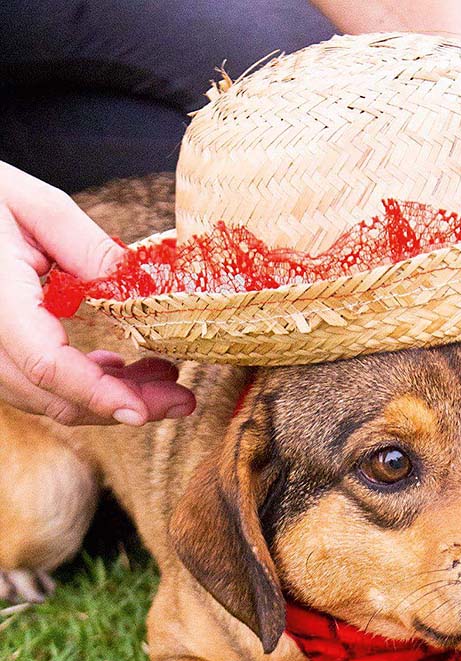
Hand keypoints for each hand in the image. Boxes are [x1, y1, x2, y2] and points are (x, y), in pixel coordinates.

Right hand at [0, 163, 194, 425]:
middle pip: (56, 397)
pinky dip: (84, 386)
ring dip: (111, 397)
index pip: (48, 364)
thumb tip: (148, 288)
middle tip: (183, 398)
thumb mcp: (37, 209)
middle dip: (125, 404)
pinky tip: (119, 369)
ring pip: (50, 401)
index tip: (143, 411)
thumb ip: (90, 250)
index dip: (99, 393)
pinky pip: (39, 387)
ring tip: (163, 379)